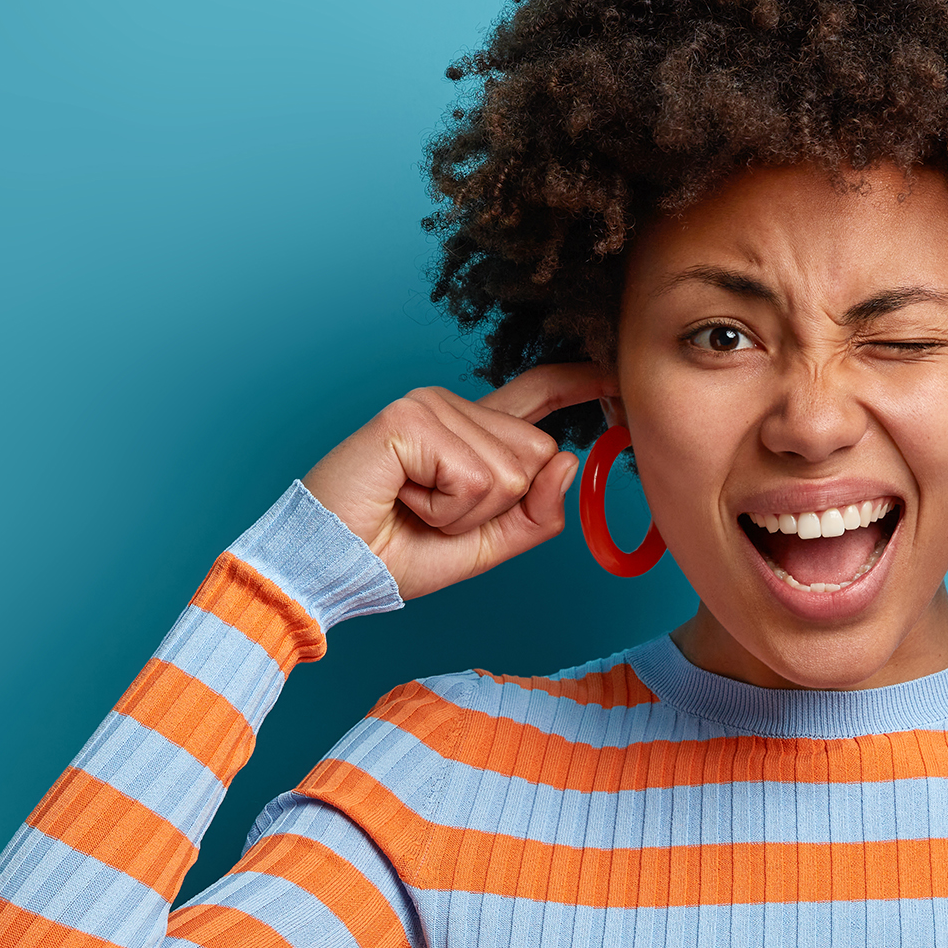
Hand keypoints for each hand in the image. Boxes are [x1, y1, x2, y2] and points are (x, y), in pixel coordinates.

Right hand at [302, 363, 612, 599]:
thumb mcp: (487, 542)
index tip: (614, 377)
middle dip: (497, 507)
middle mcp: (453, 406)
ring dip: (465, 513)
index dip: (579, 383)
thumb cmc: (397, 554)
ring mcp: (430, 405)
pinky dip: (446, 508)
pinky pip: (475, 477)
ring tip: (415, 507)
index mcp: (473, 432)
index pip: (538, 394)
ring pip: (510, 471)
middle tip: (435, 514)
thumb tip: (568, 459)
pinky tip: (404, 497)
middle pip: (538, 454)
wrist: (333, 570)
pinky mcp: (409, 418)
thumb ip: (536, 512)